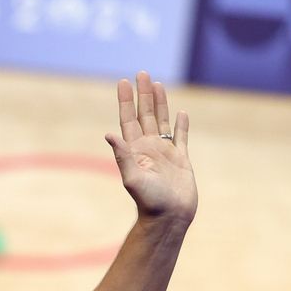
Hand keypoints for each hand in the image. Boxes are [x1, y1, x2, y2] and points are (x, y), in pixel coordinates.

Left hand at [105, 71, 197, 224]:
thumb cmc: (149, 201)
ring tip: (157, 84)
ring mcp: (164, 152)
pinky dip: (181, 125)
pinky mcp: (180, 159)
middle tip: (141, 73)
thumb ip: (122, 156)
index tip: (123, 81)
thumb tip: (108, 134)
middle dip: (142, 94)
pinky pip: (181, 137)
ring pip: (162, 121)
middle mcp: (148, 148)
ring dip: (160, 103)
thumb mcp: (132, 178)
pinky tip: (182, 113)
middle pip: (145, 114)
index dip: (125, 100)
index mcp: (134, 150)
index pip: (128, 119)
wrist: (169, 217)